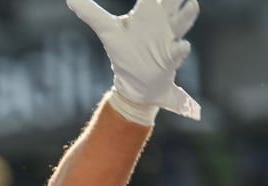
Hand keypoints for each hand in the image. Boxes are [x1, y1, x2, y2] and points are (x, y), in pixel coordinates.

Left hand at [67, 0, 199, 122]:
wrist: (137, 82)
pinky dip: (181, 49)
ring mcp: (170, 38)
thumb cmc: (124, 49)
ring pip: (183, 20)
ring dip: (187, 14)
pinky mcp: (172, 58)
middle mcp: (163, 21)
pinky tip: (180, 46)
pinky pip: (180, 51)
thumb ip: (90, 13)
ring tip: (191, 4)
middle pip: (173, 1)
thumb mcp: (107, 30)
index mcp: (148, 12)